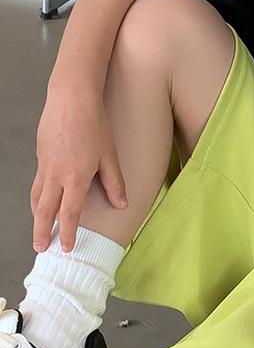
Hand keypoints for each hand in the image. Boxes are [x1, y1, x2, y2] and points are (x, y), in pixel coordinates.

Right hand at [30, 86, 127, 252]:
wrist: (71, 98)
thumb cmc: (94, 124)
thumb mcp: (110, 155)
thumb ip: (115, 182)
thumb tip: (122, 205)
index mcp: (75, 177)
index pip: (70, 213)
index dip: (68, 232)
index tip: (67, 248)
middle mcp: (56, 174)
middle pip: (45, 210)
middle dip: (42, 231)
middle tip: (40, 249)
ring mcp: (45, 165)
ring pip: (37, 197)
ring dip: (37, 216)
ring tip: (39, 230)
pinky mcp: (41, 157)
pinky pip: (36, 183)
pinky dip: (37, 197)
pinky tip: (41, 202)